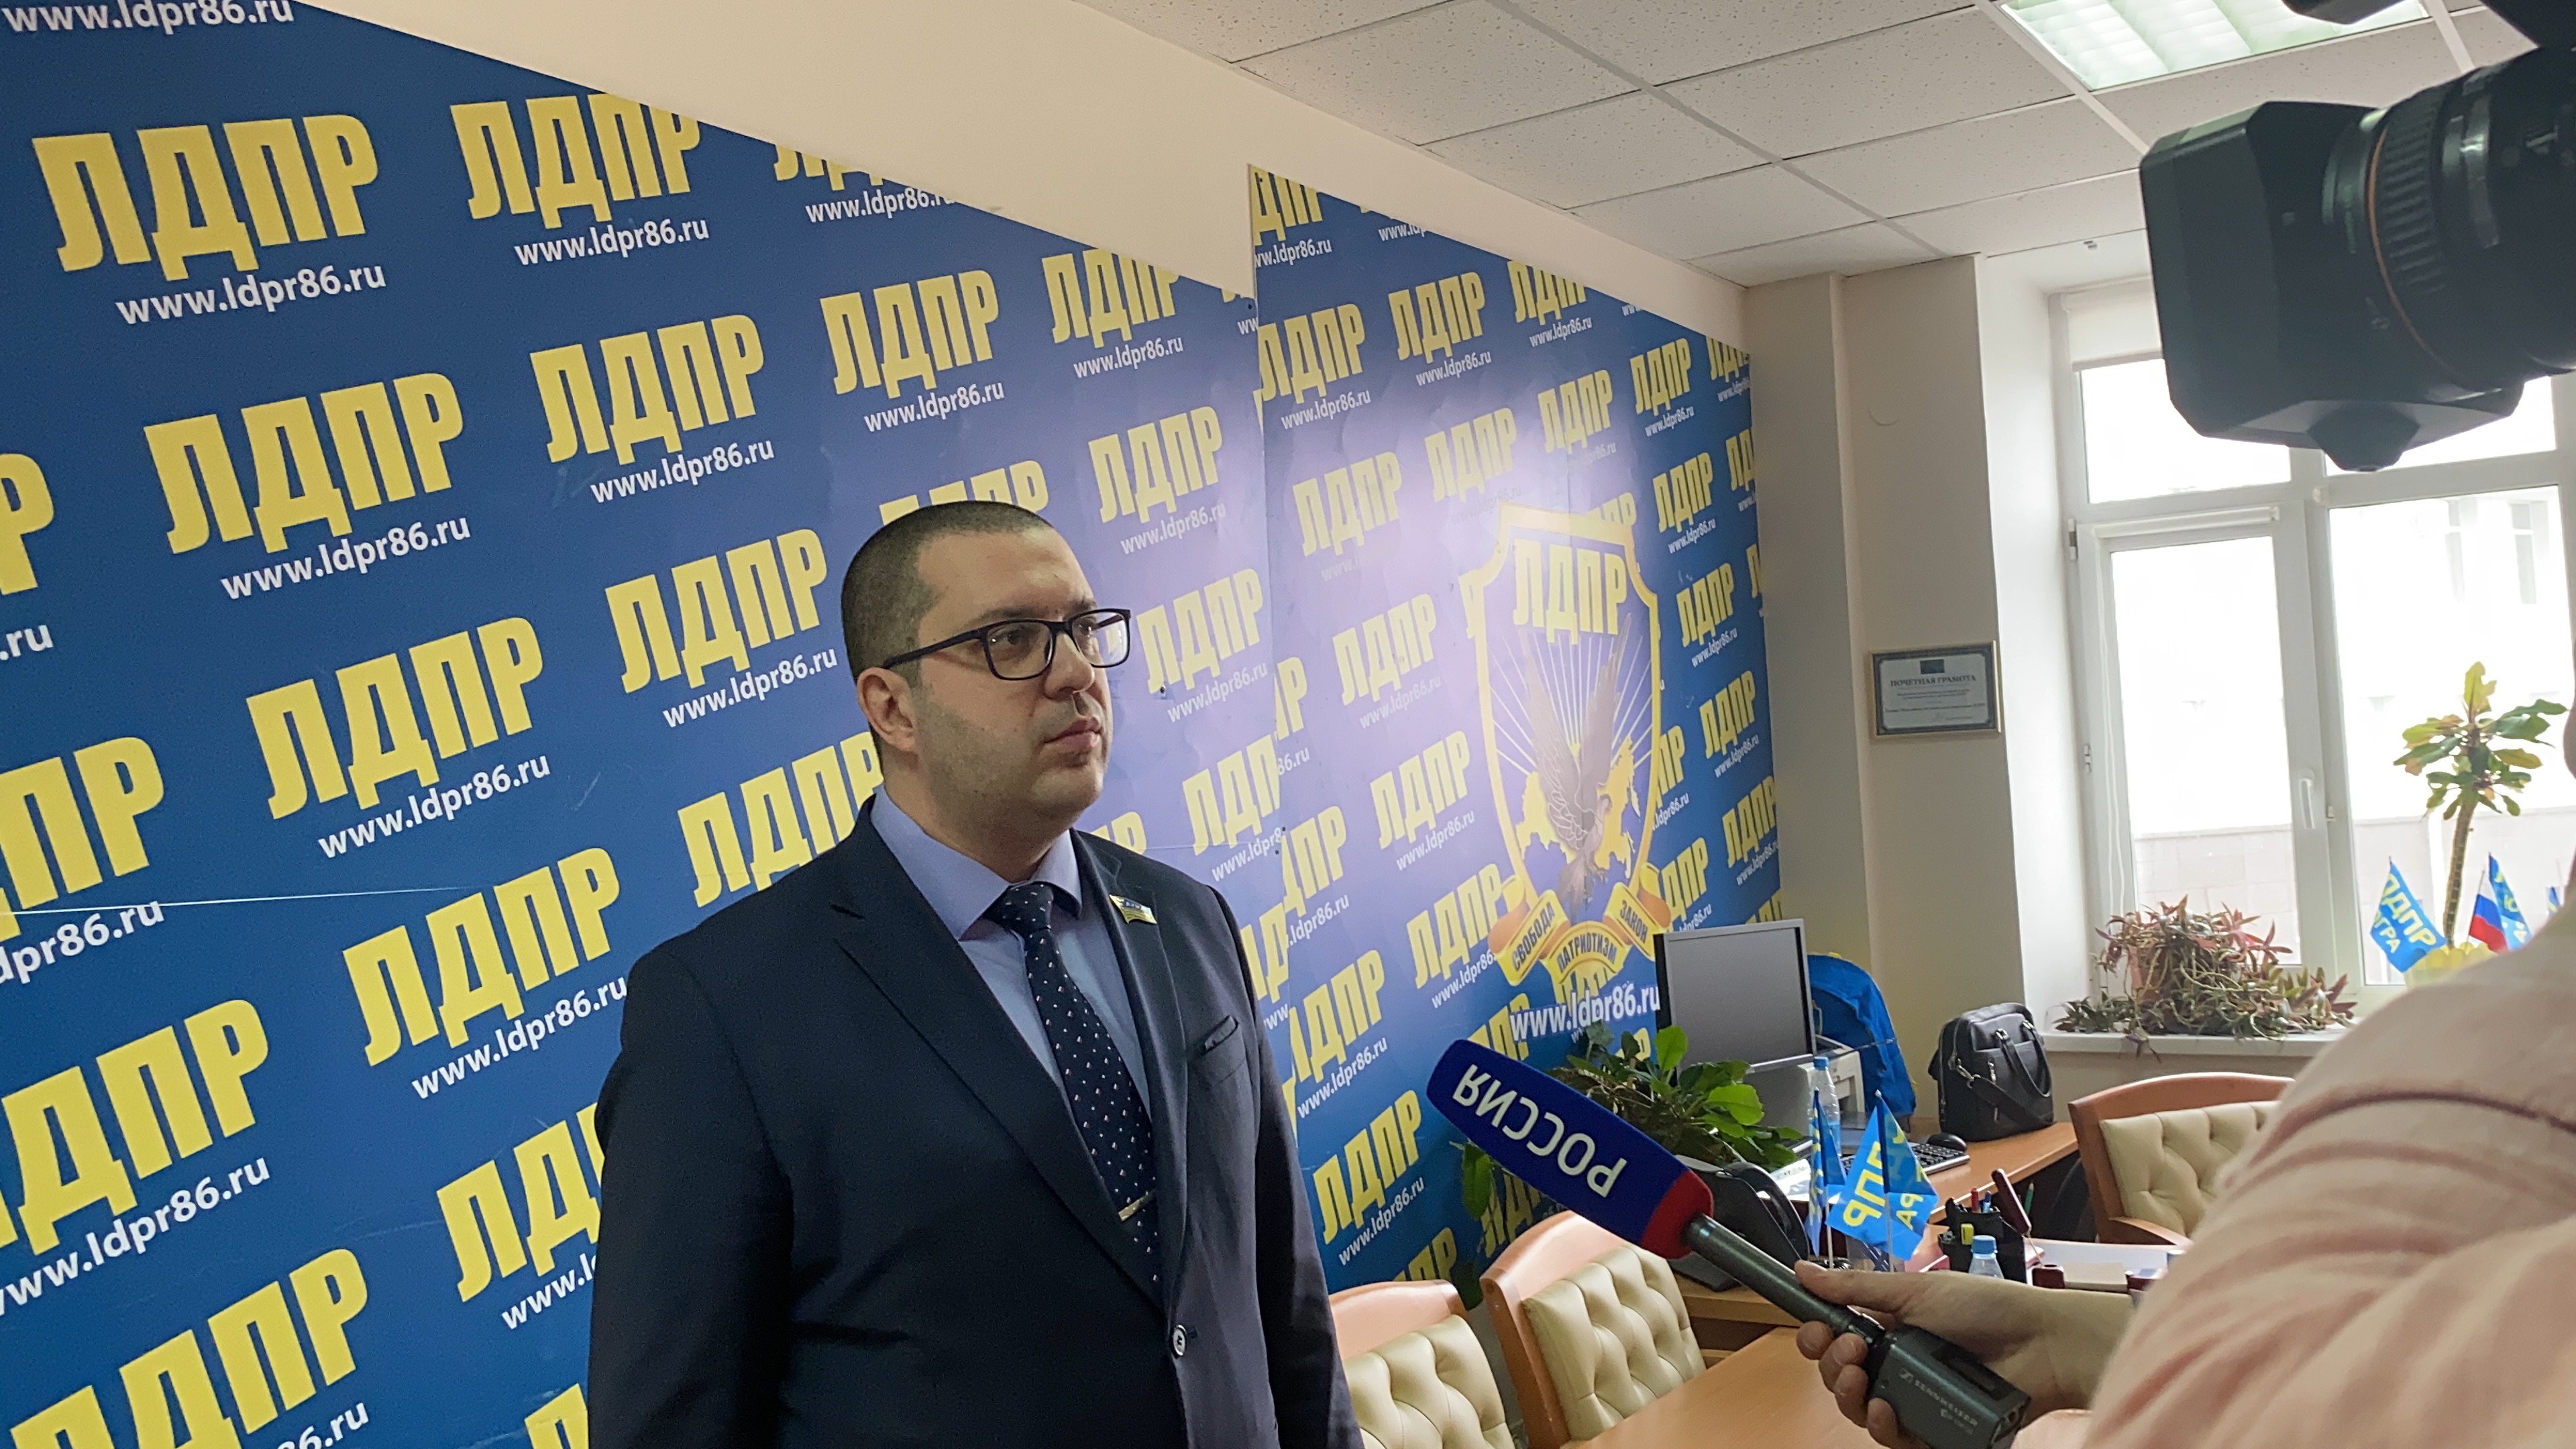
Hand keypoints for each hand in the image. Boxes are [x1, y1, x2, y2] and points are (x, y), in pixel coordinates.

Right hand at [1790, 1260, 2129, 1448]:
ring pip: (1860, 1412)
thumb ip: (1857, 1287)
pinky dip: (1883, 1426)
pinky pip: (1896, 1439)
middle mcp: (1899, 1366)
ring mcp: (1917, 1399)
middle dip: (1832, 1365)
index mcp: (1890, 1329)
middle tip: (1850, 1349)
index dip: (1818, 1337)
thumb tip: (1804, 1271)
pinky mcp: (1936, 1430)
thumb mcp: (1915, 1290)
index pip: (1836, 1339)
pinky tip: (1885, 1409)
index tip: (1817, 1328)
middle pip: (1840, 1378)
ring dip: (1848, 1395)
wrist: (2043, 1343)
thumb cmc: (1990, 1308)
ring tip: (1861, 1379)